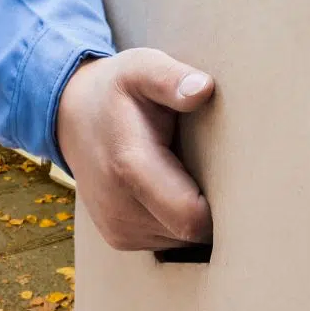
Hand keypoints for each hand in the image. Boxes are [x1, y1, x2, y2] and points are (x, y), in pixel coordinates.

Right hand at [56, 48, 213, 250]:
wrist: (71, 116)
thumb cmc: (117, 90)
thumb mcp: (141, 69)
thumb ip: (170, 78)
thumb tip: (202, 89)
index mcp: (130, 166)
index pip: (192, 217)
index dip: (223, 204)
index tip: (238, 177)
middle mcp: (119, 207)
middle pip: (191, 233)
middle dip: (214, 210)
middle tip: (218, 169)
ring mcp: (117, 228)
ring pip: (181, 241)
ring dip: (193, 216)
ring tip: (190, 175)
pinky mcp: (119, 238)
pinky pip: (166, 242)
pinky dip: (177, 222)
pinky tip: (174, 189)